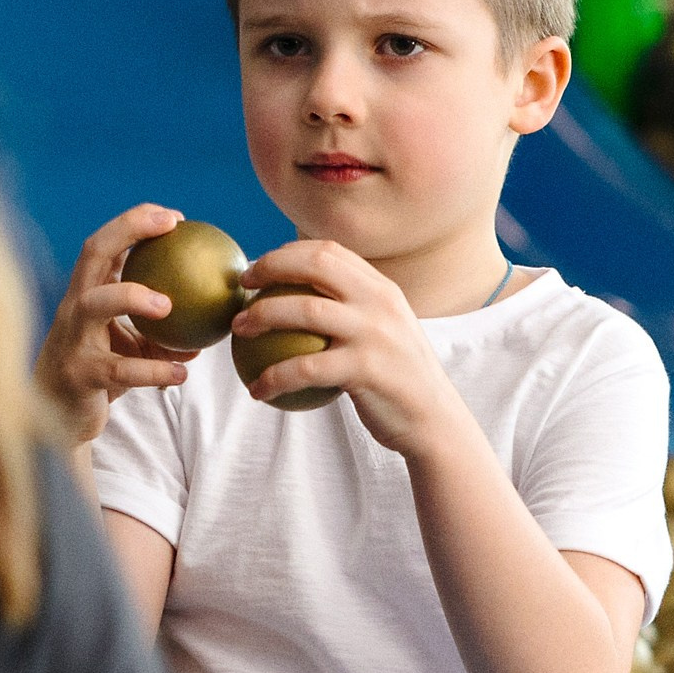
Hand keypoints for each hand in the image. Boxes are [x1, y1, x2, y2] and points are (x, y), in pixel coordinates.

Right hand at [34, 203, 197, 442]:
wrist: (58, 421)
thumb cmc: (99, 374)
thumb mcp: (132, 348)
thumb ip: (163, 334)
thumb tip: (211, 326)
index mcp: (86, 294)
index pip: (104, 243)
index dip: (134, 222)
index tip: (174, 218)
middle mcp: (74, 307)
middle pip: (93, 253)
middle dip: (129, 231)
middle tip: (170, 228)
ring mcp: (73, 339)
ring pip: (96, 305)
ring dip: (133, 296)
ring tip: (169, 306)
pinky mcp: (80, 374)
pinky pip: (120, 369)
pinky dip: (154, 370)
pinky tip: (182, 374)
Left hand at [233, 240, 471, 457]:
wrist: (434, 421)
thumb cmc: (396, 380)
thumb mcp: (384, 333)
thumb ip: (352, 312)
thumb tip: (293, 302)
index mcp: (382, 288)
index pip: (329, 251)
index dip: (287, 252)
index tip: (260, 268)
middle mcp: (380, 302)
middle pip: (315, 265)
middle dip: (271, 267)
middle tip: (242, 286)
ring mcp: (375, 333)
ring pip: (304, 311)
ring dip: (262, 316)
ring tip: (239, 329)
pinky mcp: (366, 368)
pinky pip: (305, 369)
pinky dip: (275, 377)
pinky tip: (256, 389)